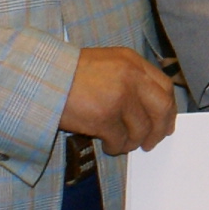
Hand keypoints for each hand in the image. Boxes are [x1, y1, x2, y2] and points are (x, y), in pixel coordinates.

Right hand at [59, 47, 178, 155]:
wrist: (40, 78)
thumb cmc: (67, 73)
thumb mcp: (105, 64)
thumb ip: (129, 79)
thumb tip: (148, 109)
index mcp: (132, 62)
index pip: (164, 87)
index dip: (168, 109)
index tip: (165, 122)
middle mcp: (130, 77)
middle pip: (161, 108)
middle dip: (159, 129)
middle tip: (151, 142)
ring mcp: (119, 97)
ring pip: (141, 129)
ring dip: (133, 141)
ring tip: (122, 144)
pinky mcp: (104, 117)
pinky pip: (120, 140)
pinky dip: (116, 147)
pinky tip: (108, 146)